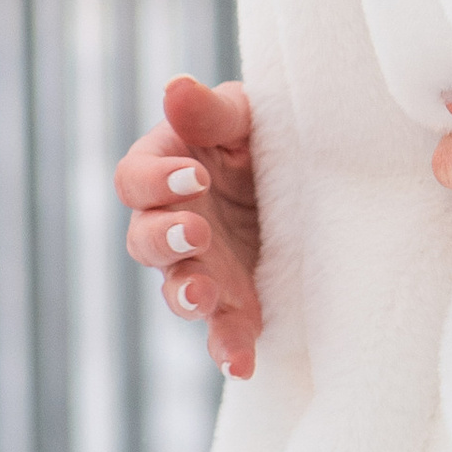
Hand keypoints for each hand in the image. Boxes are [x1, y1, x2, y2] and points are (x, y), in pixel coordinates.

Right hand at [116, 74, 261, 378]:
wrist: (315, 173)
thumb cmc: (266, 131)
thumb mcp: (245, 114)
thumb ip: (210, 111)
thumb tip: (175, 87)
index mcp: (166, 170)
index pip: (136, 179)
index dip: (157, 181)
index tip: (193, 176)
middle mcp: (173, 222)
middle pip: (143, 240)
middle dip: (164, 240)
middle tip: (195, 233)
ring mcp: (201, 265)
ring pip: (176, 288)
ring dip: (187, 295)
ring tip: (205, 297)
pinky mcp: (234, 301)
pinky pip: (222, 330)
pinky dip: (227, 348)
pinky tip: (239, 364)